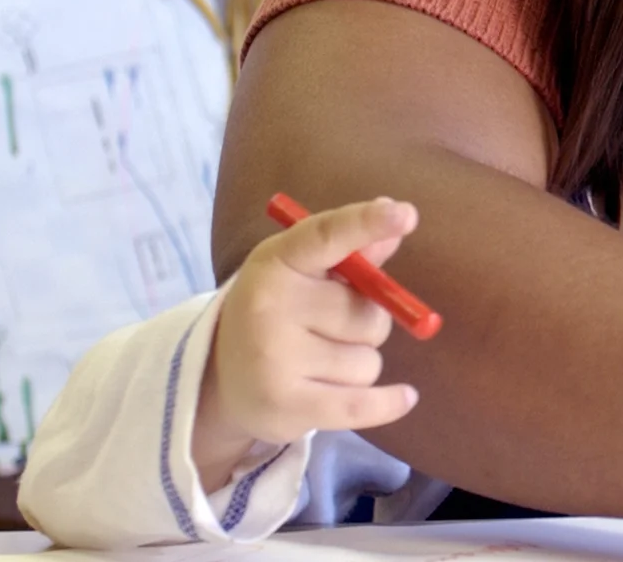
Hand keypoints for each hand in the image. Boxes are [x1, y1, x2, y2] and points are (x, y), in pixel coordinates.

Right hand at [193, 198, 422, 491]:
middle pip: (369, 314)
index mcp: (277, 264)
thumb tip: (397, 217)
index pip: (326, 236)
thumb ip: (353, 251)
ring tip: (315, 364)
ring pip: (368, 361)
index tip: (406, 214)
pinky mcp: (286, 406)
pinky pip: (363, 404)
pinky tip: (405, 397)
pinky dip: (388, 403)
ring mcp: (275, 359)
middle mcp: (271, 307)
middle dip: (363, 324)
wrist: (216, 379)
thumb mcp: (302, 273)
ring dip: (357, 364)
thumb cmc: (277, 313)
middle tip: (325, 329)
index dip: (366, 224)